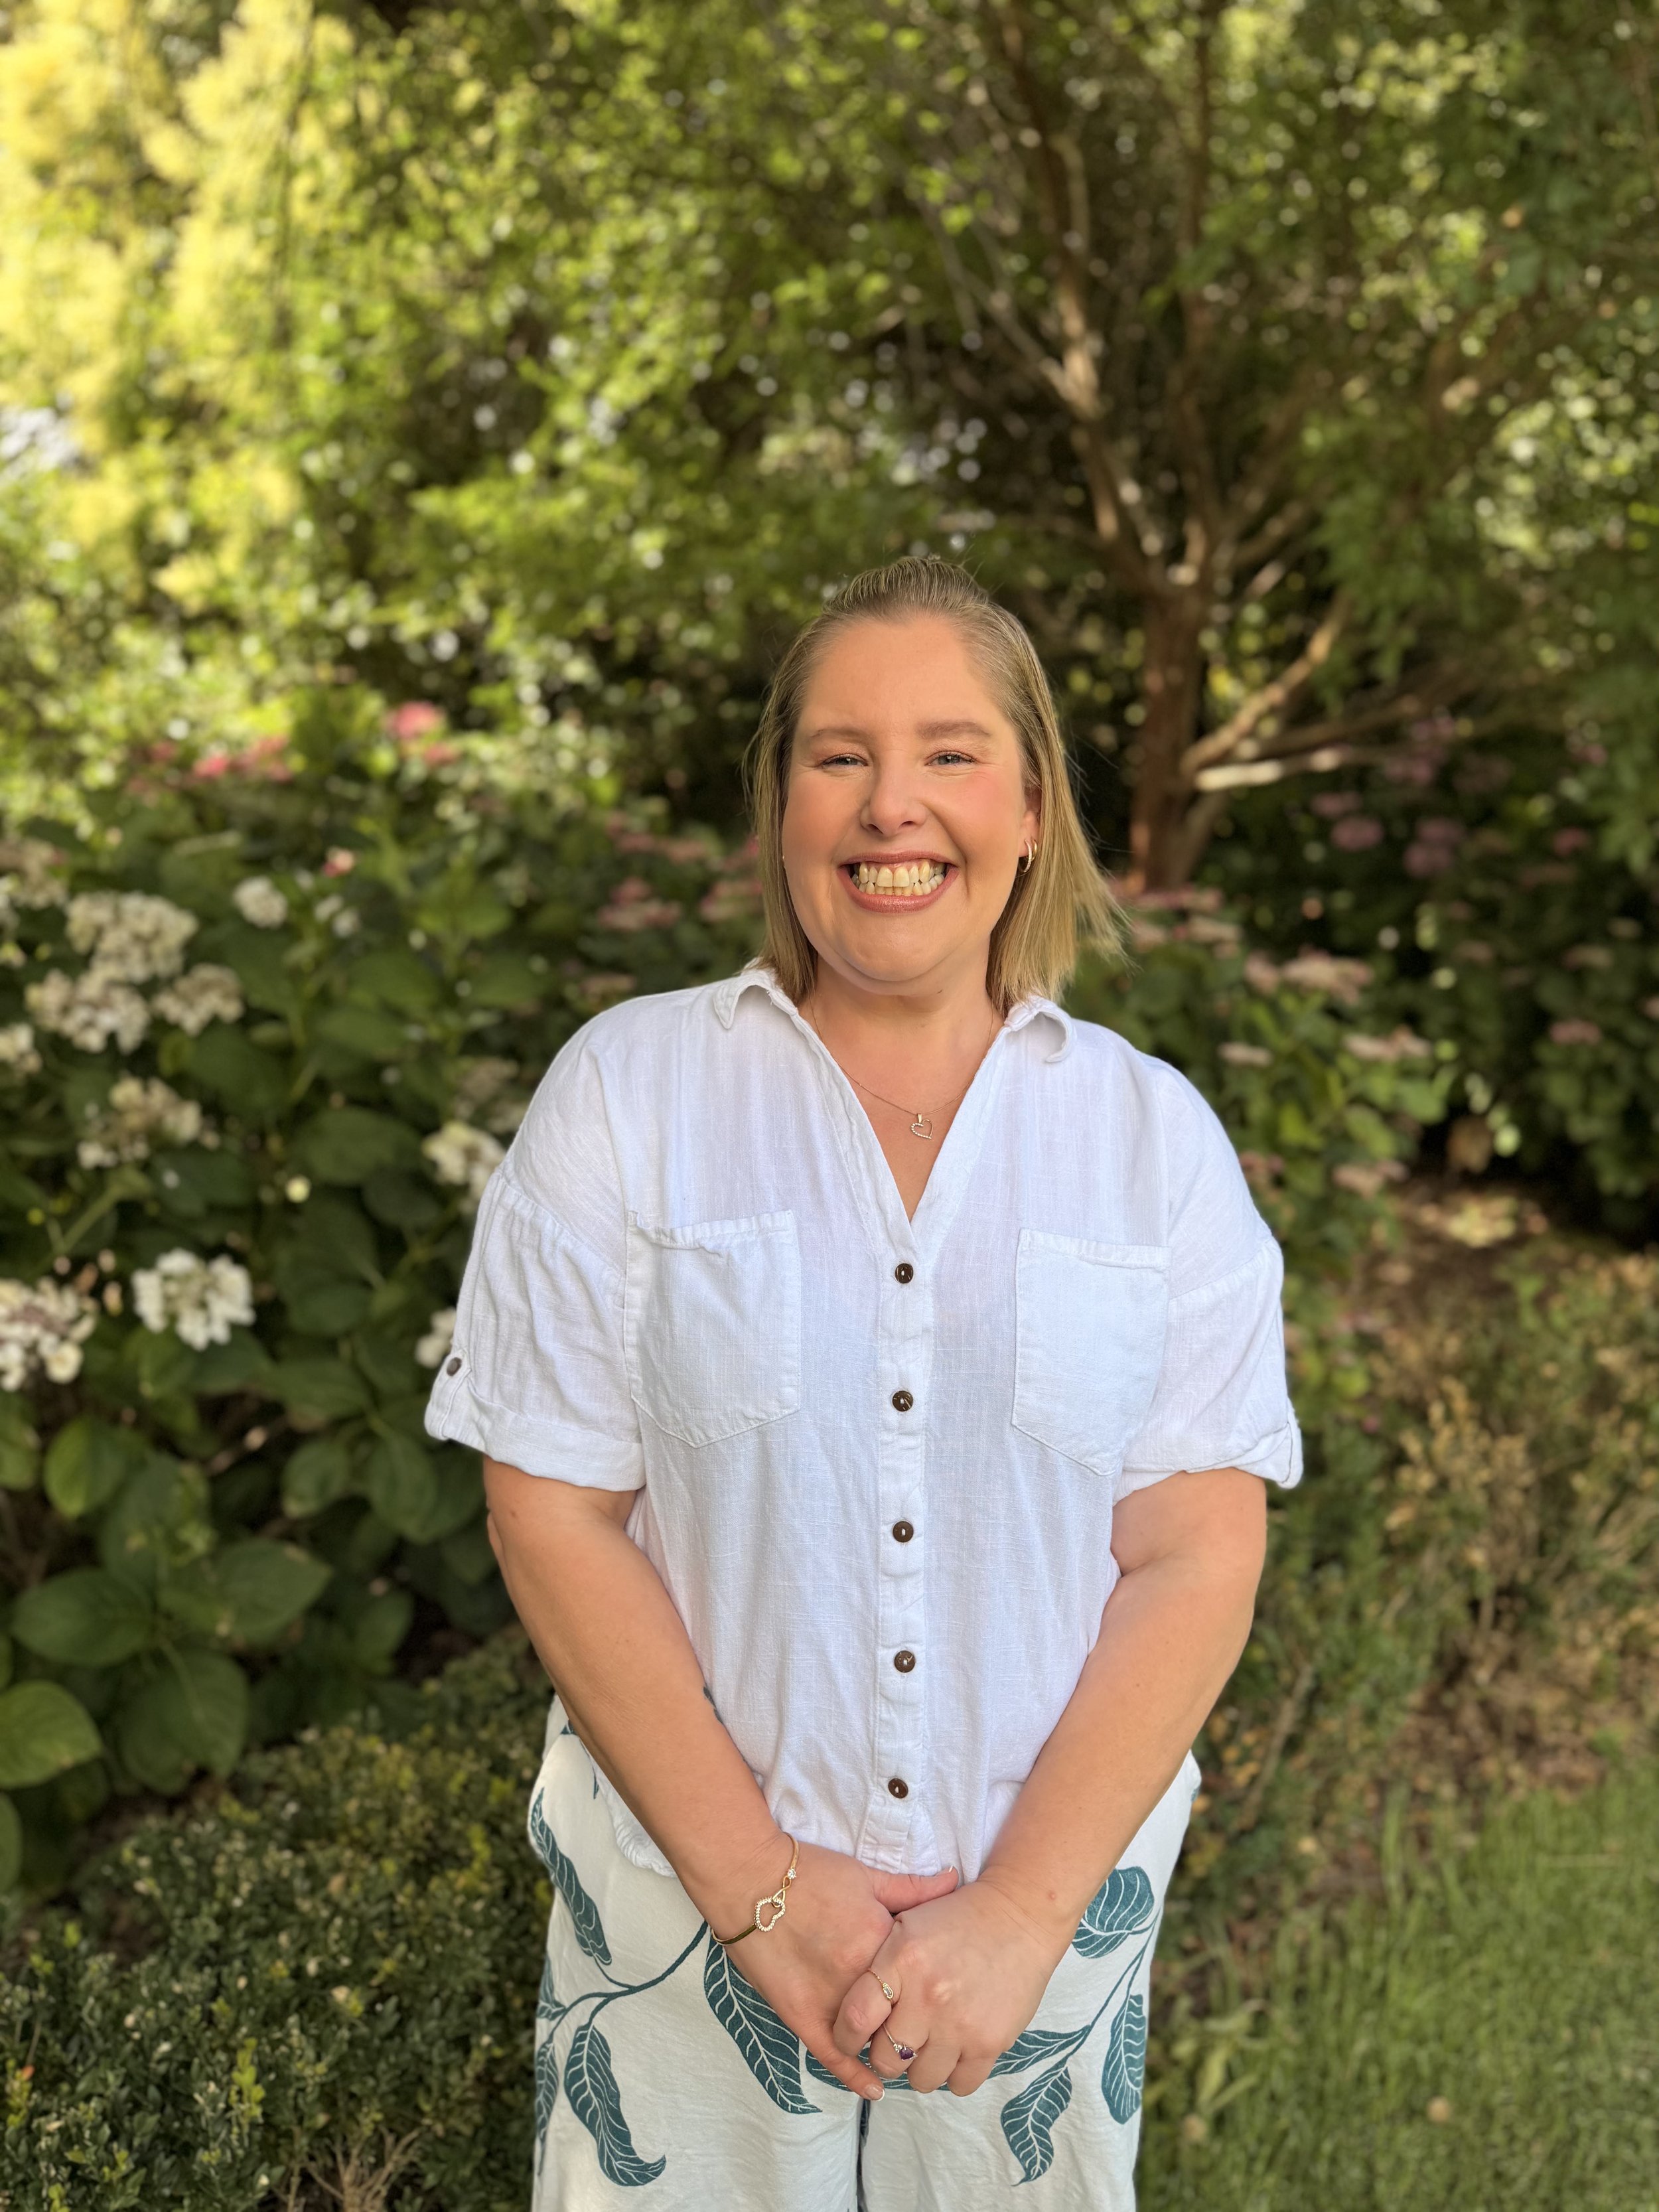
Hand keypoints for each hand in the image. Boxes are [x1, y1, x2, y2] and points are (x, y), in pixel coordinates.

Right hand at [716, 1839, 959, 2099]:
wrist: (750, 1879)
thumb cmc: (809, 1873)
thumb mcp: (866, 1876)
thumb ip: (911, 1888)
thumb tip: (952, 1882)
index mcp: (881, 1941)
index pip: (923, 1977)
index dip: (935, 1984)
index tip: (947, 1990)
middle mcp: (860, 1978)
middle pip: (902, 2011)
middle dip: (919, 2019)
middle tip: (934, 2028)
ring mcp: (829, 2000)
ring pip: (873, 2038)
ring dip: (890, 2047)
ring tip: (908, 2055)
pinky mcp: (800, 2015)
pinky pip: (832, 2054)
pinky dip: (854, 2075)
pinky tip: (874, 2090)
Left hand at [831, 1877, 1063, 2095]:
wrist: (1018, 1916)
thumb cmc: (957, 1918)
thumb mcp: (908, 1923)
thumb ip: (879, 1963)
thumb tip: (853, 2011)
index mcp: (901, 1960)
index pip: (855, 2019)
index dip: (846, 2037)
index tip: (851, 2039)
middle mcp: (927, 1996)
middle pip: (885, 2059)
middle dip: (886, 2055)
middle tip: (897, 2041)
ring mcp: (959, 2023)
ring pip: (921, 2080)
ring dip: (921, 2067)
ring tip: (929, 2044)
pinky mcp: (989, 2042)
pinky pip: (959, 2085)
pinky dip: (954, 2074)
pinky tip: (955, 2050)